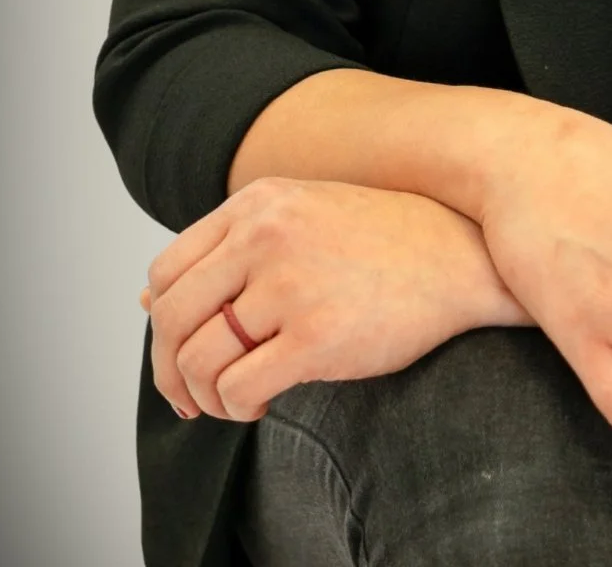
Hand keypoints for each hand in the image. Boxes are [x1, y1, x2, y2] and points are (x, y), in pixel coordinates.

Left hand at [141, 176, 531, 422]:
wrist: (463, 254)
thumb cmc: (385, 240)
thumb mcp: (301, 218)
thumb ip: (229, 250)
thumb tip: (149, 300)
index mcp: (258, 203)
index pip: (167, 271)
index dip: (162, 323)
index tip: (181, 350)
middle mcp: (265, 236)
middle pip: (170, 318)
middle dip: (170, 370)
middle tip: (192, 397)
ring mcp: (290, 284)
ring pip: (198, 359)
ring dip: (207, 396)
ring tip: (236, 401)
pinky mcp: (317, 336)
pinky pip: (240, 388)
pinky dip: (238, 408)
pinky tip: (264, 403)